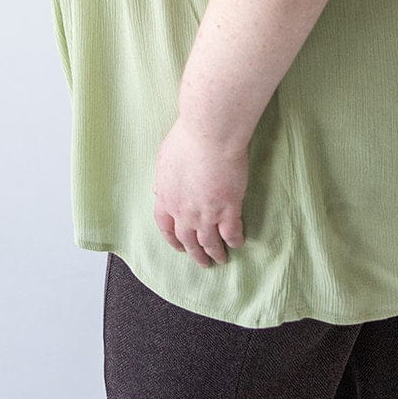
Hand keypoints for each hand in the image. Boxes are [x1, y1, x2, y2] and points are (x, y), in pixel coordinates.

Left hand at [152, 116, 248, 266]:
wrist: (209, 136)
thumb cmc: (187, 138)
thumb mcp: (165, 158)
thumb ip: (163, 178)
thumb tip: (159, 190)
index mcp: (167, 198)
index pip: (166, 227)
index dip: (173, 240)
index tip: (179, 246)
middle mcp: (184, 212)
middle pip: (188, 241)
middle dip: (195, 254)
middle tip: (202, 262)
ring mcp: (206, 214)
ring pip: (209, 243)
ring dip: (215, 253)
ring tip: (221, 259)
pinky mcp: (228, 209)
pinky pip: (231, 233)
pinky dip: (234, 241)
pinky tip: (238, 243)